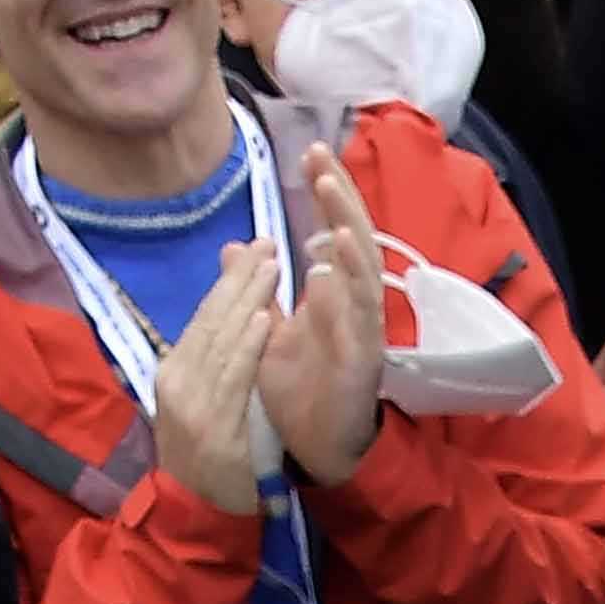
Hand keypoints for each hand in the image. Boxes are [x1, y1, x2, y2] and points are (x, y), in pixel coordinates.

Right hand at [150, 240, 278, 517]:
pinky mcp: (213, 428)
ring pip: (222, 342)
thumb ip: (218, 358)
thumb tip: (236, 310)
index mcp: (173, 371)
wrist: (196, 515)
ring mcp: (192, 405)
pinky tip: (266, 320)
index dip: (230, 281)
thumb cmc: (210, 458)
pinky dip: (249, 347)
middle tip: (267, 244)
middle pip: (211, 320)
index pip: (204, 317)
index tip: (255, 248)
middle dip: (240, 280)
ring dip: (247, 301)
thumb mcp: (208, 402)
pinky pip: (234, 379)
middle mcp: (176, 381)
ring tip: (271, 268)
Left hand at [258, 144, 386, 484]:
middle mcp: (353, 306)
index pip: (335, 232)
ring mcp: (362, 331)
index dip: (326, 195)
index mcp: (333, 295)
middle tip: (319, 155)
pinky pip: (362, 315)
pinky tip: (338, 251)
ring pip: (365, 270)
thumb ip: (259, 289)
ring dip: (349, 228)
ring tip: (331, 189)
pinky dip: (351, 282)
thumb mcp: (269, 330)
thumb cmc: (297, 393)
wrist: (312, 450)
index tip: (310, 153)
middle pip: (355, 240)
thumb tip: (240, 247)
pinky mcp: (364, 359)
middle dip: (340, 197)